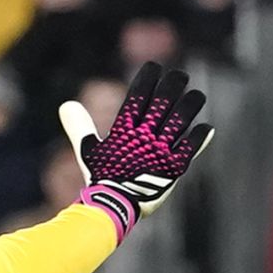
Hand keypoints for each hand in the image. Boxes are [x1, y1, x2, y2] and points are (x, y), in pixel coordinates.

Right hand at [59, 62, 213, 239]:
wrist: (114, 205)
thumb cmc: (100, 178)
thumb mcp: (88, 150)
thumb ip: (79, 126)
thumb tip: (66, 105)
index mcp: (125, 129)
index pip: (138, 95)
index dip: (147, 79)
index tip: (154, 67)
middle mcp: (145, 136)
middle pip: (162, 103)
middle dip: (172, 86)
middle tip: (180, 76)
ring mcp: (161, 150)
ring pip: (180, 120)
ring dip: (190, 105)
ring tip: (198, 95)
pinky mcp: (174, 167)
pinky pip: (190, 147)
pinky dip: (199, 136)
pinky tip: (206, 127)